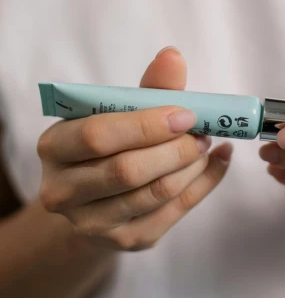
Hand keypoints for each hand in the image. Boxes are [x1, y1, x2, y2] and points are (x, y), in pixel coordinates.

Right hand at [38, 48, 232, 250]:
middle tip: (203, 132)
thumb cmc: (109, 141)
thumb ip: (147, 87)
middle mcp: (63, 191)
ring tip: (207, 144)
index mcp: (54, 147)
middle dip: (174, 149)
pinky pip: (174, 212)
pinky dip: (204, 183)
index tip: (185, 114)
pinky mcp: (127, 240)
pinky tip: (218, 161)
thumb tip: (173, 56)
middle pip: (126, 171)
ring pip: (153, 194)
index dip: (145, 125)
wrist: (95, 198)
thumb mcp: (119, 110)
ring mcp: (93, 223)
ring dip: (191, 166)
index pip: (97, 136)